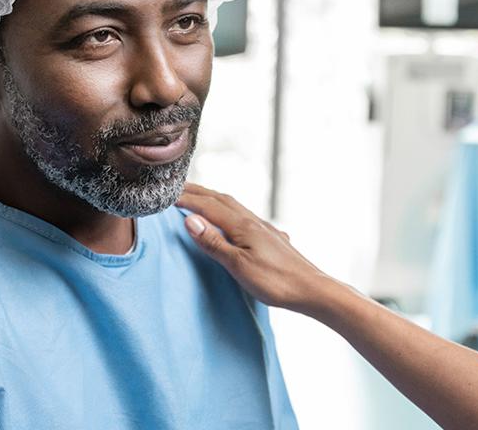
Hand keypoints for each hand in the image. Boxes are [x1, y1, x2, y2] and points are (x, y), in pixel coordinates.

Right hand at [176, 183, 344, 316]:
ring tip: (197, 197)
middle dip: (197, 191)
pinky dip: (227, 209)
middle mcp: (253, 221)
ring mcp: (263, 228)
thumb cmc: (276, 282)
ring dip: (212, 198)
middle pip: (220, 199)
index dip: (185, 198)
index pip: (207, 205)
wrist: (312, 290)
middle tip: (175, 187)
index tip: (164, 194)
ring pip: (233, 205)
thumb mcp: (238, 266)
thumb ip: (213, 242)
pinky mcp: (270, 237)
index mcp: (242, 225)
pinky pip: (242, 215)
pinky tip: (230, 218)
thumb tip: (190, 219)